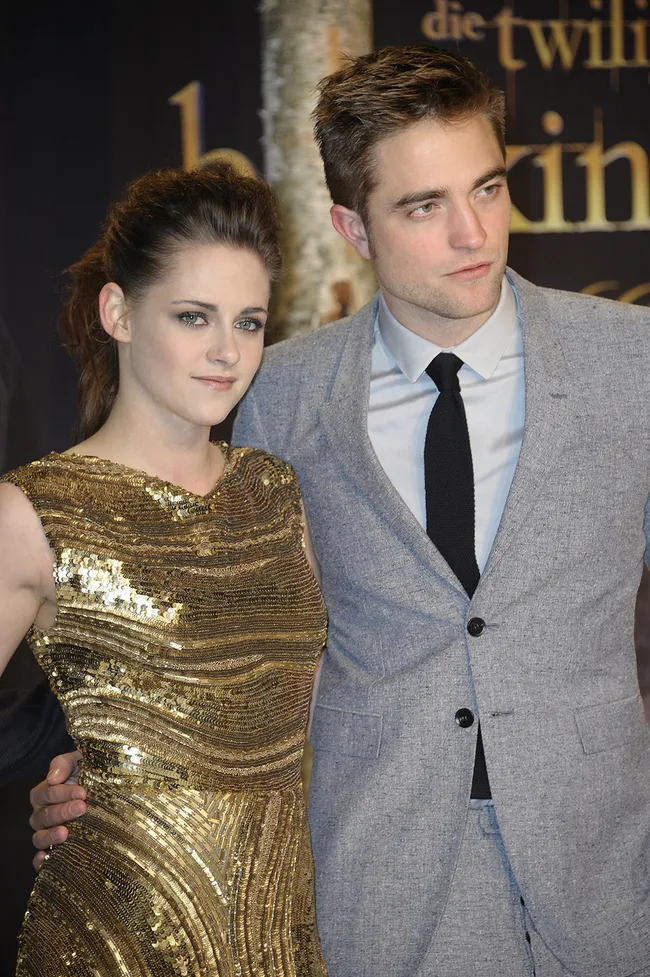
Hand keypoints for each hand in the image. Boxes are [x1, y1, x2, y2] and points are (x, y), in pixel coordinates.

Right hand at [29, 751, 85, 869]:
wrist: (110, 793)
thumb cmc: (92, 775)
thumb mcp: (81, 762)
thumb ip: (65, 763)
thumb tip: (53, 778)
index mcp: (46, 793)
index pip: (45, 793)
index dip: (61, 793)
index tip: (83, 793)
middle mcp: (43, 814)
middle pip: (43, 815)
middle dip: (62, 811)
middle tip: (82, 808)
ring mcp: (47, 833)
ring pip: (39, 837)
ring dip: (50, 835)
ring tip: (65, 833)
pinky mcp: (54, 851)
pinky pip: (40, 859)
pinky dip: (41, 860)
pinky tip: (47, 858)